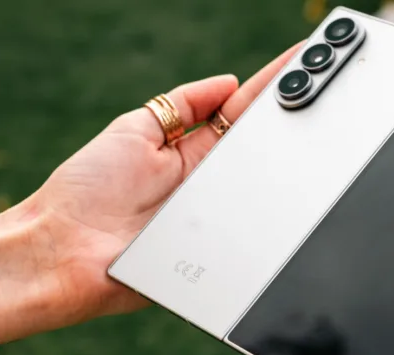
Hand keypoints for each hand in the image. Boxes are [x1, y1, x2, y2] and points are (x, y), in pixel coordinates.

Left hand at [0, 43, 302, 343]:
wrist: (65, 251)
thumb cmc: (89, 189)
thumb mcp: (134, 129)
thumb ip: (180, 106)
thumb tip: (226, 81)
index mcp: (193, 150)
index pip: (241, 111)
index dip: (272, 88)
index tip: (303, 64)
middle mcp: (211, 180)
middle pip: (261, 144)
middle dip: (294, 115)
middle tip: (327, 86)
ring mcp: (219, 212)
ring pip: (266, 184)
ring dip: (291, 160)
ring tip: (319, 125)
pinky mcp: (219, 246)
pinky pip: (254, 227)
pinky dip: (275, 213)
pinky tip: (296, 188)